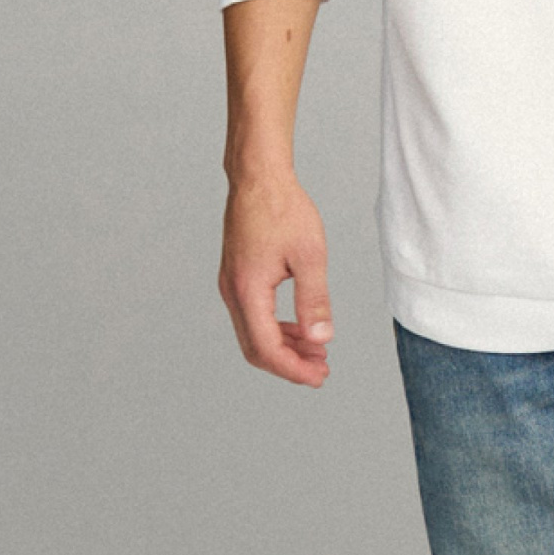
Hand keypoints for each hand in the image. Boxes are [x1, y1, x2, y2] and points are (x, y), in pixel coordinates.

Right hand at [219, 173, 333, 385]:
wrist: (259, 178)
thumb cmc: (284, 209)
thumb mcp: (309, 255)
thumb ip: (314, 299)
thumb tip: (321, 339)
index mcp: (248, 290)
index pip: (267, 347)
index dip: (294, 368)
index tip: (320, 377)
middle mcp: (233, 292)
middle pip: (255, 348)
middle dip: (289, 364)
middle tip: (322, 370)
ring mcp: (231, 286)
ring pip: (253, 334)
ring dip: (284, 347)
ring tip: (317, 352)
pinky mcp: (237, 278)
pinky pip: (252, 316)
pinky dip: (276, 329)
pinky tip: (301, 328)